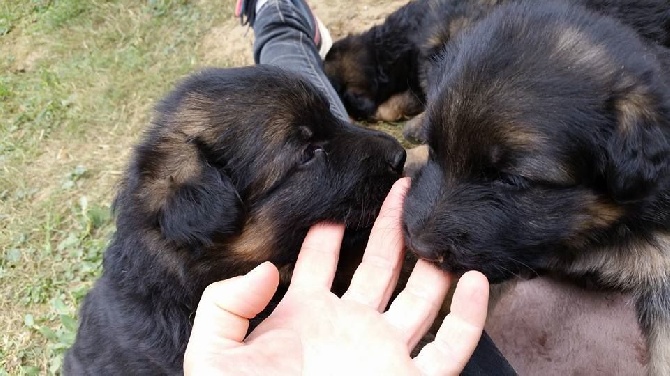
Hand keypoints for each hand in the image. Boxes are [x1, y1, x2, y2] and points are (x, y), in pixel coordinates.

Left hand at [184, 178, 489, 374]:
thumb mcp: (212, 356)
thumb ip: (226, 304)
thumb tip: (267, 269)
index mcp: (304, 316)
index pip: (319, 261)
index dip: (327, 231)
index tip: (339, 199)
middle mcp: (350, 327)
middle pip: (378, 266)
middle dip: (391, 227)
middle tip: (403, 187)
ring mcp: (384, 353)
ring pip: (419, 297)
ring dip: (432, 262)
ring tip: (441, 219)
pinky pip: (451, 347)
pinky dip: (468, 316)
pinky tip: (475, 279)